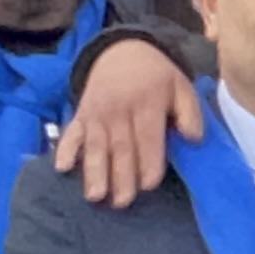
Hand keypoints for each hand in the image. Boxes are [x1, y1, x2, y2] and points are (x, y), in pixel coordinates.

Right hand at [54, 39, 201, 206]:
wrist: (122, 51)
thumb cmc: (157, 77)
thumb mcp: (181, 87)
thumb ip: (190, 113)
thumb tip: (193, 139)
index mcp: (147, 104)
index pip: (147, 138)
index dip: (148, 162)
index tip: (149, 184)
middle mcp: (119, 110)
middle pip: (120, 147)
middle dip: (120, 176)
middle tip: (122, 202)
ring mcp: (97, 113)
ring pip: (95, 146)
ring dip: (94, 172)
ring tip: (95, 196)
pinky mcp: (81, 114)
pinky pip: (71, 132)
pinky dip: (65, 149)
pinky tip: (61, 167)